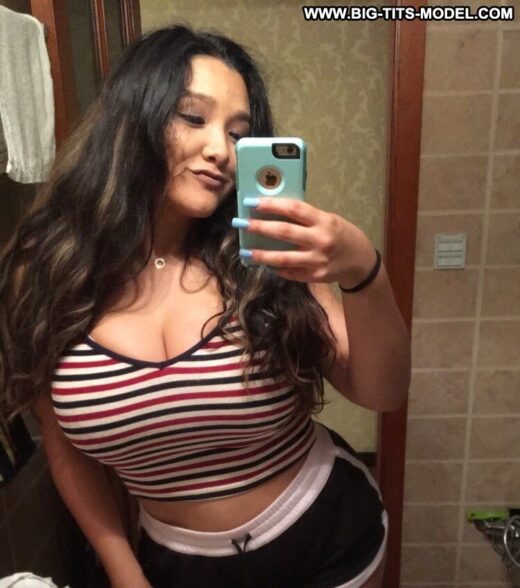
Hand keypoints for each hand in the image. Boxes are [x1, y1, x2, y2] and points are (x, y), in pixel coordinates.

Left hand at [236, 197, 376, 286]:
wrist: (360, 261)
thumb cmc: (341, 234)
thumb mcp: (328, 219)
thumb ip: (305, 218)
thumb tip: (273, 212)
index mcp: (324, 221)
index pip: (294, 209)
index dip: (271, 205)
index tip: (252, 202)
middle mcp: (320, 240)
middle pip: (284, 232)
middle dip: (259, 228)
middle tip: (240, 224)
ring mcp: (317, 261)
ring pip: (283, 258)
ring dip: (261, 255)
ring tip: (245, 252)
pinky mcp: (314, 276)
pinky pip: (290, 272)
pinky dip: (275, 268)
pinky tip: (264, 264)